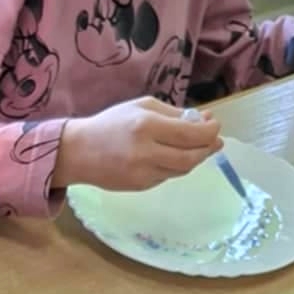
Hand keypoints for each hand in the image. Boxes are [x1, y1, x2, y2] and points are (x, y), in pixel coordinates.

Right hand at [56, 99, 219, 191]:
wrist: (78, 152)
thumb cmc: (110, 124)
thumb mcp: (141, 107)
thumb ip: (172, 114)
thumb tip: (202, 121)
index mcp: (147, 125)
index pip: (191, 133)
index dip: (210, 130)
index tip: (214, 124)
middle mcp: (146, 152)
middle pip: (192, 156)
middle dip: (208, 148)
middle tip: (215, 141)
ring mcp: (143, 173)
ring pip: (183, 169)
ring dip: (196, 159)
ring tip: (200, 148)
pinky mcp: (140, 186)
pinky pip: (167, 176)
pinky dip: (177, 166)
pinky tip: (174, 157)